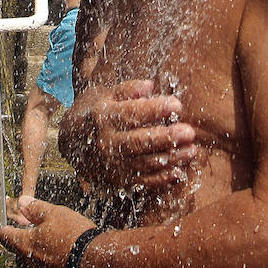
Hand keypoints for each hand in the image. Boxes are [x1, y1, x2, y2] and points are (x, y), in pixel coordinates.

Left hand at [0, 200, 94, 267]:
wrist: (96, 262)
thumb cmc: (75, 236)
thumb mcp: (55, 214)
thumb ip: (36, 208)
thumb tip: (22, 202)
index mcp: (26, 244)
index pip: (5, 238)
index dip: (6, 230)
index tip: (8, 227)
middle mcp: (30, 264)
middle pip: (18, 255)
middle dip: (24, 246)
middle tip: (36, 236)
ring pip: (33, 267)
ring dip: (38, 258)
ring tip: (54, 248)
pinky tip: (65, 261)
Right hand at [72, 79, 198, 187]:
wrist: (76, 141)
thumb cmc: (102, 112)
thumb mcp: (109, 95)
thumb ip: (129, 89)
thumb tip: (149, 86)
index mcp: (104, 116)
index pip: (131, 113)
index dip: (155, 110)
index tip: (177, 105)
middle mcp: (107, 142)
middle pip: (139, 142)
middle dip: (166, 138)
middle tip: (190, 132)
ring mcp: (113, 163)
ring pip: (144, 163)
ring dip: (170, 159)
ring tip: (192, 150)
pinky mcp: (120, 180)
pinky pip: (143, 181)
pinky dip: (162, 179)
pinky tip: (179, 171)